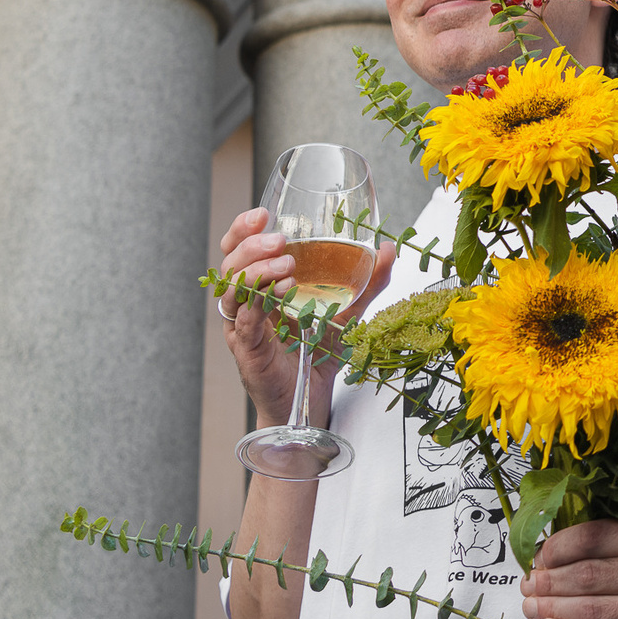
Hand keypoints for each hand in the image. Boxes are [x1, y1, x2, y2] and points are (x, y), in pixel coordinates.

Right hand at [216, 207, 393, 426]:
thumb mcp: (346, 312)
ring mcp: (242, 327)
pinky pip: (243, 321)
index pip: (238, 250)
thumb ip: (367, 283)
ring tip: (287, 265)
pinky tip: (282, 291)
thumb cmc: (316, 357)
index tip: (263, 213)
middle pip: (229, 264)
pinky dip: (259, 303)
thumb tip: (388, 249)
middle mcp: (244, 305)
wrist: (308, 405)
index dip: (242, 229)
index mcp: (259, 289)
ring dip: (256, 271)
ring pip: (232, 289)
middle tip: (280, 240)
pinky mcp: (247, 350)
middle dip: (251, 246)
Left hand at [520, 519, 617, 618]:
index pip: (591, 537)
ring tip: (533, 608)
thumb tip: (550, 556)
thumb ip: (616, 545)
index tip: (537, 557)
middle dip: (546, 582)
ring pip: (589, 612)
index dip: (555, 549)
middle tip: (527, 586)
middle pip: (585, 577)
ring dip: (550, 611)